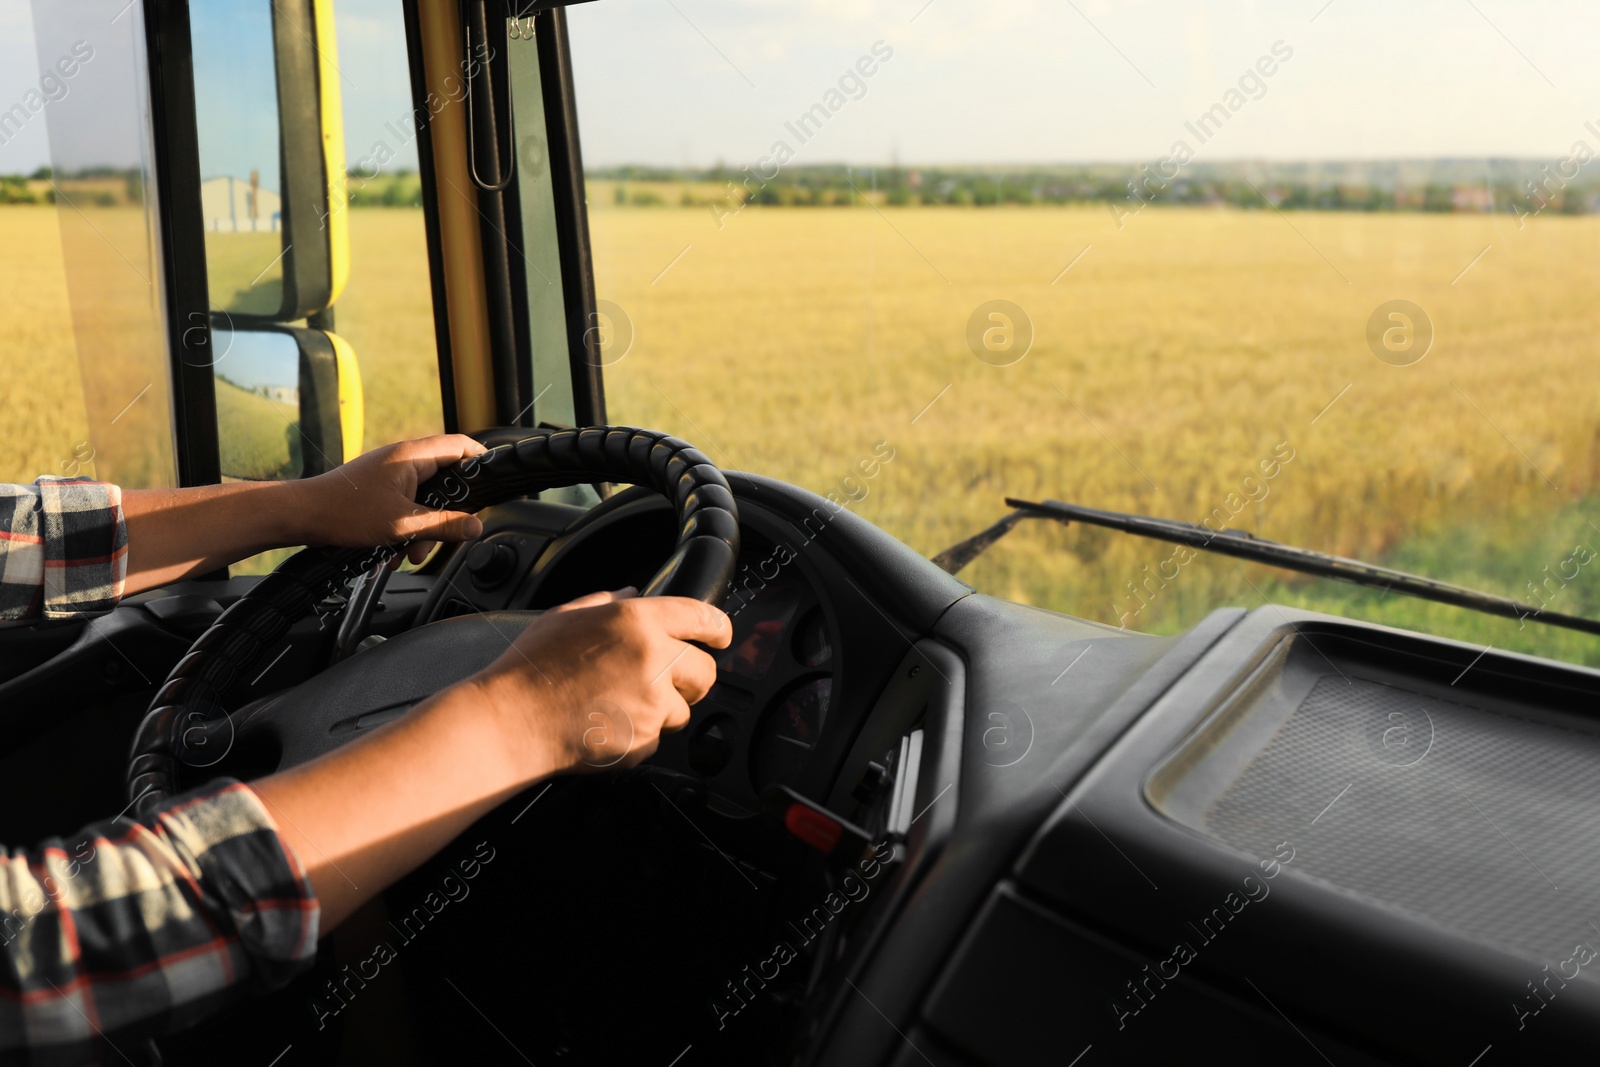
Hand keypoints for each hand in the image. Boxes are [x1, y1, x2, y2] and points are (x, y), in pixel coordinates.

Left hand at [292, 434, 487, 562]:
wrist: (301, 516)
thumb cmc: (343, 512)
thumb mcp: (403, 524)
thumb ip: (445, 526)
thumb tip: (476, 527)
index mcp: (412, 456)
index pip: (460, 446)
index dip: (481, 460)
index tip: (494, 481)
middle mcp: (403, 459)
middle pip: (445, 480)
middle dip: (446, 515)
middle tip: (441, 538)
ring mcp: (390, 473)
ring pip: (425, 499)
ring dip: (424, 528)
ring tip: (410, 551)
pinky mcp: (379, 489)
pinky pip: (406, 505)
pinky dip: (406, 528)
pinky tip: (394, 550)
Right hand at [469, 588, 732, 775]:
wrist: (511, 722)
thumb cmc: (529, 669)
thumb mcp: (565, 616)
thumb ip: (607, 601)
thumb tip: (634, 594)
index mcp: (635, 621)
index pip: (702, 617)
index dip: (718, 628)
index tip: (722, 635)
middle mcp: (653, 659)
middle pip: (705, 669)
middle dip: (692, 676)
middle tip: (664, 679)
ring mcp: (652, 703)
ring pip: (684, 708)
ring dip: (664, 708)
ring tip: (620, 704)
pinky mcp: (645, 740)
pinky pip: (657, 738)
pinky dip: (640, 735)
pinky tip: (607, 723)